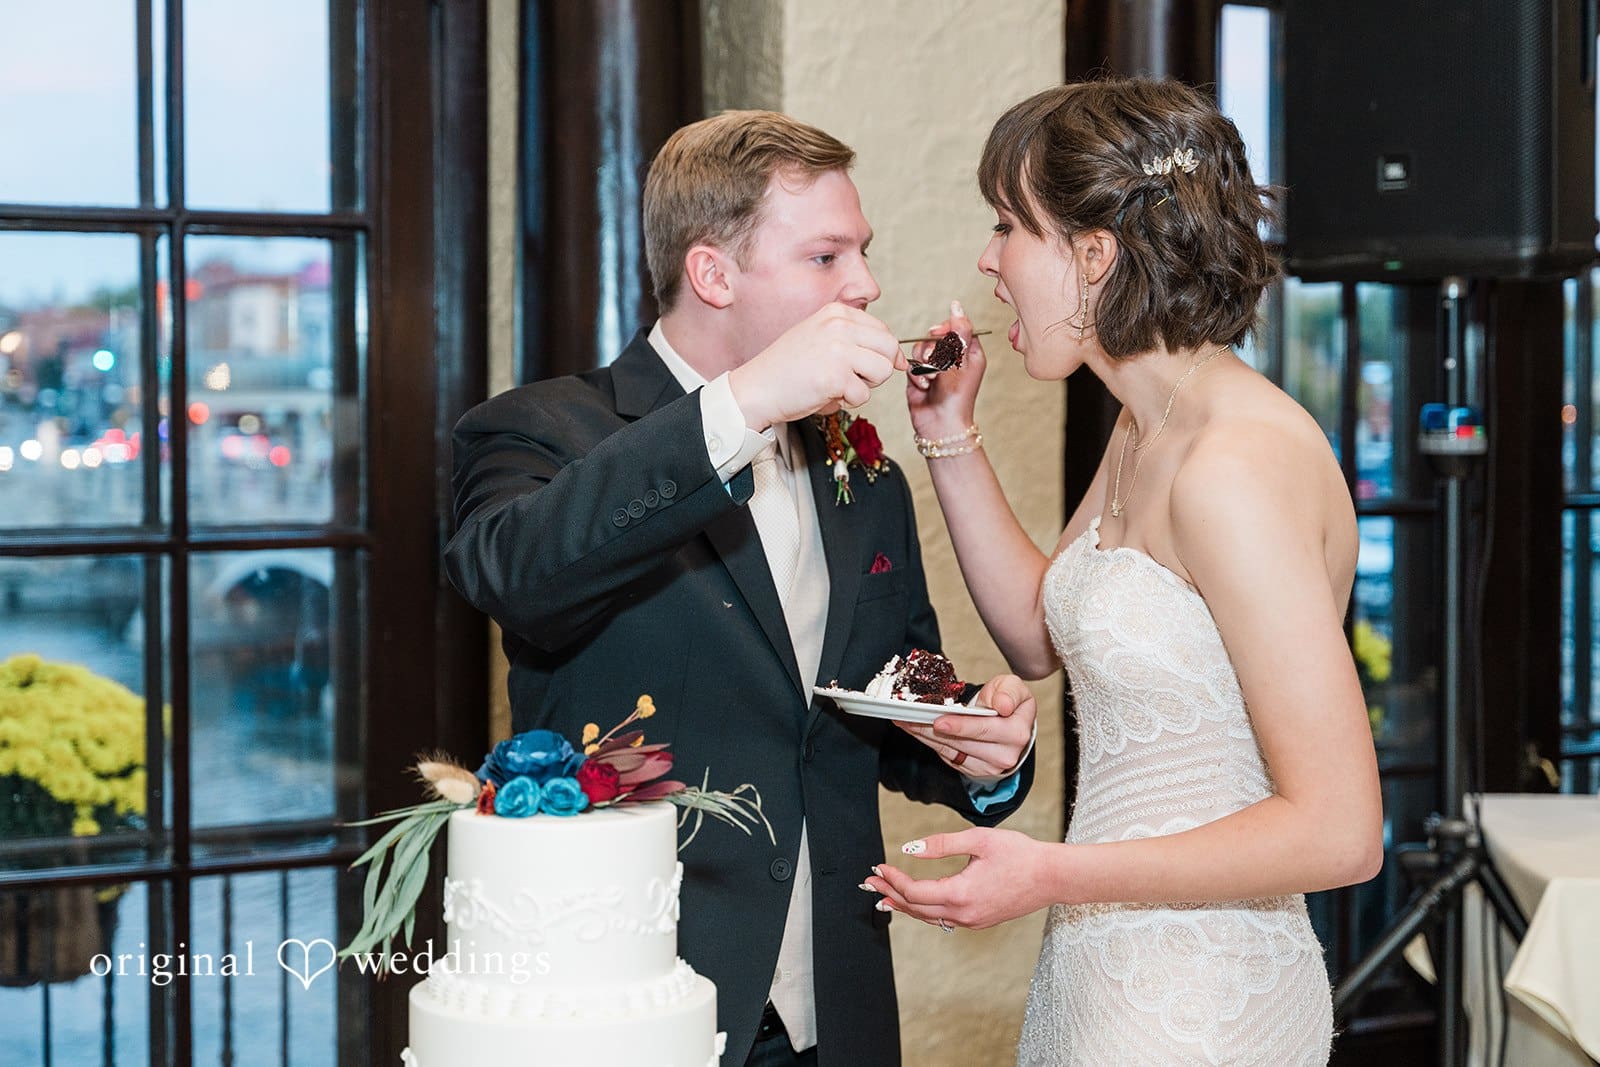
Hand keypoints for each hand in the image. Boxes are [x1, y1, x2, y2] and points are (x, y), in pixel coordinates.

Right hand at [728, 303, 905, 429]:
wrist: (756, 388)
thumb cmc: (786, 369)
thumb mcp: (820, 338)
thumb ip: (854, 340)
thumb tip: (899, 358)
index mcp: (836, 313)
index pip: (883, 330)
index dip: (883, 354)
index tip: (869, 368)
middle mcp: (839, 326)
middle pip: (889, 349)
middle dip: (877, 370)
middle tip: (853, 378)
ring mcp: (838, 349)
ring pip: (882, 371)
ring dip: (865, 386)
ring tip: (838, 386)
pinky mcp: (836, 376)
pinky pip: (863, 395)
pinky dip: (847, 402)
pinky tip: (826, 395)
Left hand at [862, 827, 1056, 929]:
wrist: (1052, 877)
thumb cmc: (1020, 854)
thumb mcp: (979, 840)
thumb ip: (941, 844)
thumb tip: (910, 849)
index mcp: (961, 894)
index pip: (914, 892)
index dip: (893, 879)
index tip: (879, 866)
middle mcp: (964, 914)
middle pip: (916, 908)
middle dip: (891, 894)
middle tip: (869, 883)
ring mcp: (972, 921)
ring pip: (929, 917)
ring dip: (905, 905)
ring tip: (884, 896)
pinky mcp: (980, 921)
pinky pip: (943, 919)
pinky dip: (924, 910)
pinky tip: (916, 903)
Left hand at [893, 673, 1035, 777]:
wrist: (1010, 725)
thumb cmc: (1009, 704)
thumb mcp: (1014, 689)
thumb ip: (1010, 691)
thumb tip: (1002, 705)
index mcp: (1017, 732)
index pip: (986, 728)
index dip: (962, 725)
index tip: (940, 721)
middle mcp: (1005, 754)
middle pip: (963, 741)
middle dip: (934, 728)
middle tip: (912, 717)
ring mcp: (988, 765)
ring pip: (950, 748)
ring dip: (924, 733)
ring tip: (905, 718)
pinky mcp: (972, 769)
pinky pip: (946, 754)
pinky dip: (927, 740)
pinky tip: (913, 727)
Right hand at [906, 299, 987, 439]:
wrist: (940, 424)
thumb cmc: (957, 398)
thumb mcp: (961, 361)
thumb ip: (958, 332)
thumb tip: (956, 306)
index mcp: (969, 351)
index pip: (957, 326)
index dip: (946, 328)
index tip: (939, 335)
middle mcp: (952, 357)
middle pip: (935, 336)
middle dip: (932, 349)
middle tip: (936, 363)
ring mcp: (935, 366)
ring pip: (921, 348)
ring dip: (924, 363)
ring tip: (931, 379)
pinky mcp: (919, 375)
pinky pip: (912, 363)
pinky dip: (917, 375)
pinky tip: (924, 387)